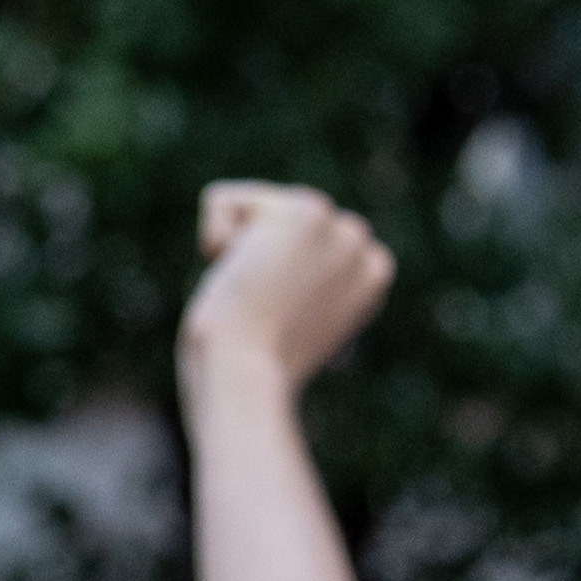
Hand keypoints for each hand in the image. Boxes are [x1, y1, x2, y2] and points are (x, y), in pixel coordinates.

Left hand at [181, 181, 396, 389]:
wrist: (246, 379)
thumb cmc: (249, 370)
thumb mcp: (287, 326)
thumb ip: (296, 287)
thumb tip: (267, 262)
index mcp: (368, 275)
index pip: (294, 242)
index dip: (268, 278)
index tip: (277, 320)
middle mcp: (362, 245)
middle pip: (273, 221)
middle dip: (255, 259)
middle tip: (263, 309)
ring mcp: (338, 225)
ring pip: (250, 209)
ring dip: (236, 253)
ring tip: (252, 293)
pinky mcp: (304, 211)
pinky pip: (220, 201)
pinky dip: (211, 236)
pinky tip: (236, 275)